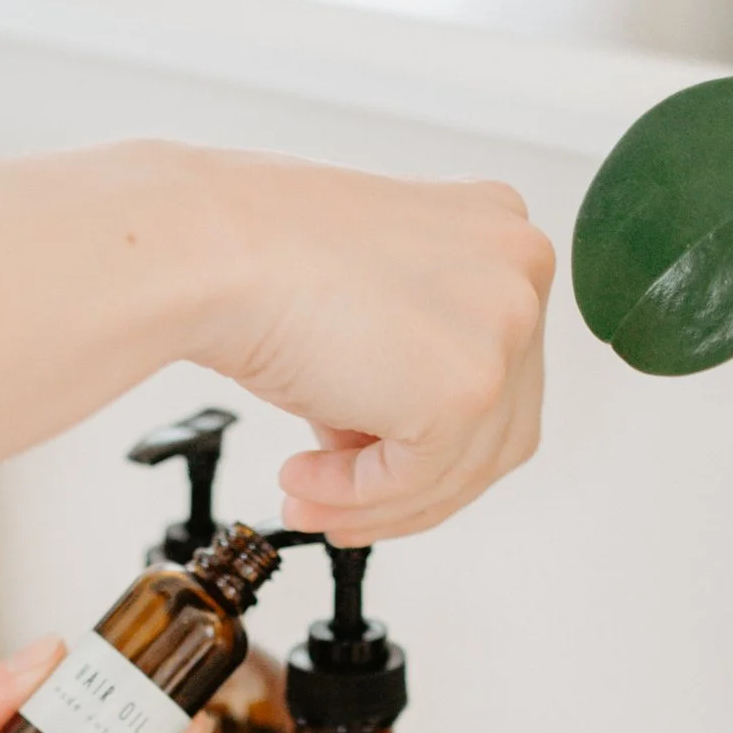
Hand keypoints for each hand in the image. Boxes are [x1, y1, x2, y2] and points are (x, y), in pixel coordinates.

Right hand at [193, 155, 553, 541]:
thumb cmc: (261, 254)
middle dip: (412, 479)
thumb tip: (400, 435)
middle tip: (342, 504)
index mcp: (499, 228)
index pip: (498, 363)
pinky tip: (302, 482)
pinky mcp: (469, 390)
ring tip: (305, 498)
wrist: (211, 249)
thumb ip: (410, 356)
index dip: (433, 427)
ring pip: (461, 465)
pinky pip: (417, 478)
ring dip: (378, 499)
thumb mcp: (366, 298)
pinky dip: (357, 495)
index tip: (373, 462)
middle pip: (495, 424)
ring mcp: (505, 329)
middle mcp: (520, 270)